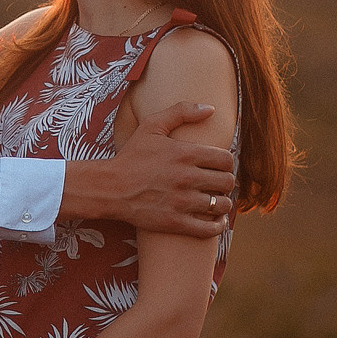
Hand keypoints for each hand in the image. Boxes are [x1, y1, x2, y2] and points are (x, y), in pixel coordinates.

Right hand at [64, 102, 234, 236]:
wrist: (109, 188)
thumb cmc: (131, 156)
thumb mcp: (151, 126)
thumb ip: (181, 112)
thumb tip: (211, 109)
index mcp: (185, 154)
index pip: (226, 159)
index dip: (226, 163)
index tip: (218, 167)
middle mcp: (187, 178)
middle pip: (227, 182)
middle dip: (225, 182)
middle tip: (217, 184)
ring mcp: (182, 202)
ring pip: (221, 205)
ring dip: (222, 204)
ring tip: (216, 201)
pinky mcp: (175, 222)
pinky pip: (209, 228)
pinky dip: (217, 226)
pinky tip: (215, 220)